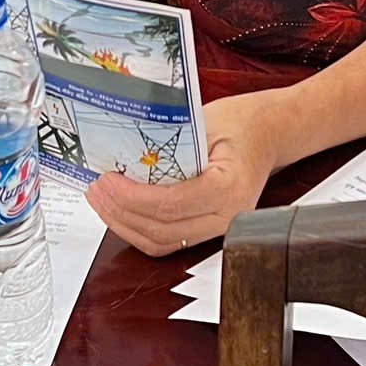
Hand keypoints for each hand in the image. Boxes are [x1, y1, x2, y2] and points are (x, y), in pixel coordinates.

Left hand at [88, 91, 280, 255]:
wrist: (268, 133)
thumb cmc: (241, 123)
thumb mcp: (203, 123)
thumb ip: (167, 143)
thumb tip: (121, 156)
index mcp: (229, 188)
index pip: (171, 204)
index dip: (131, 197)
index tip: (107, 180)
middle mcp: (227, 217)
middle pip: (162, 230)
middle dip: (120, 211)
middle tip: (96, 188)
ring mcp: (219, 228)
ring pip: (161, 242)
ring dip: (124, 224)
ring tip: (100, 200)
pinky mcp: (208, 230)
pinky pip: (168, 241)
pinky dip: (138, 229)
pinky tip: (119, 210)